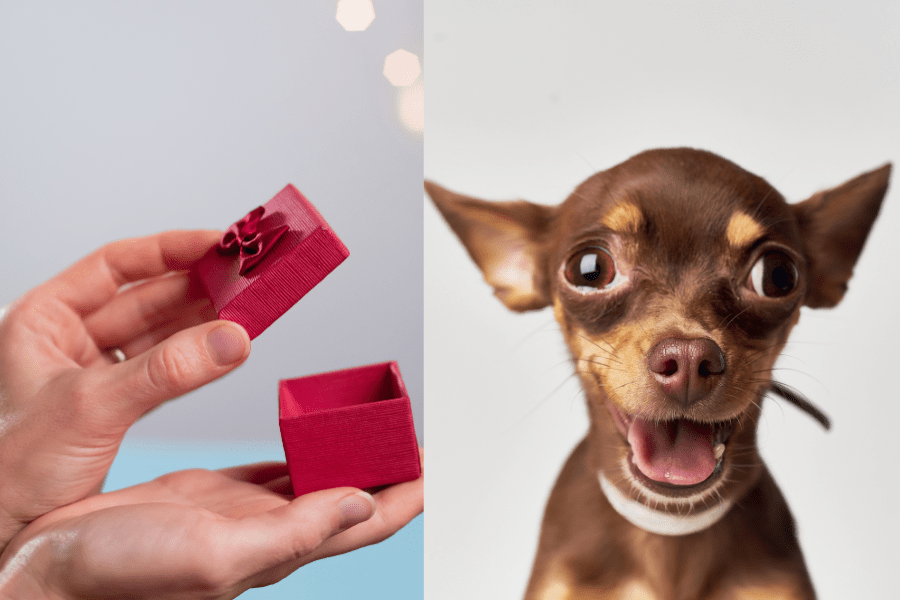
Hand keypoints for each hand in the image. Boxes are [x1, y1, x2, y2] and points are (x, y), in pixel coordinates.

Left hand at [0, 231, 250, 550]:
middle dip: (199, 288)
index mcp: (42, 319)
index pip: (115, 264)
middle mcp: (66, 339)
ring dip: (204, 322)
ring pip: (159, 332)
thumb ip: (166, 372)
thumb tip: (231, 339)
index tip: (219, 245)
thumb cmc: (7, 471)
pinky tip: (225, 349)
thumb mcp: (91, 407)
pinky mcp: (113, 405)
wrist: (1, 533)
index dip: (170, 250)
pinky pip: (164, 368)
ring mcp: (91, 372)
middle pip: (146, 296)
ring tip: (249, 310)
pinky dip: (196, 359)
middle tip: (247, 280)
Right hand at [0, 456, 423, 598]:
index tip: (435, 462)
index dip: (407, 495)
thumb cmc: (126, 572)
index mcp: (282, 548)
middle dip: (386, 470)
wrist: (59, 567)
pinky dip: (301, 450)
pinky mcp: (217, 493)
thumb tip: (362, 506)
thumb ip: (294, 532)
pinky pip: (275, 468)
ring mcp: (247, 511)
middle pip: (352, 497)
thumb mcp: (218, 552)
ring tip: (374, 427)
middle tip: (411, 432)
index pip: (367, 521)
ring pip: (318, 480)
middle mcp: (274, 531)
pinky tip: (314, 436)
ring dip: (349, 457)